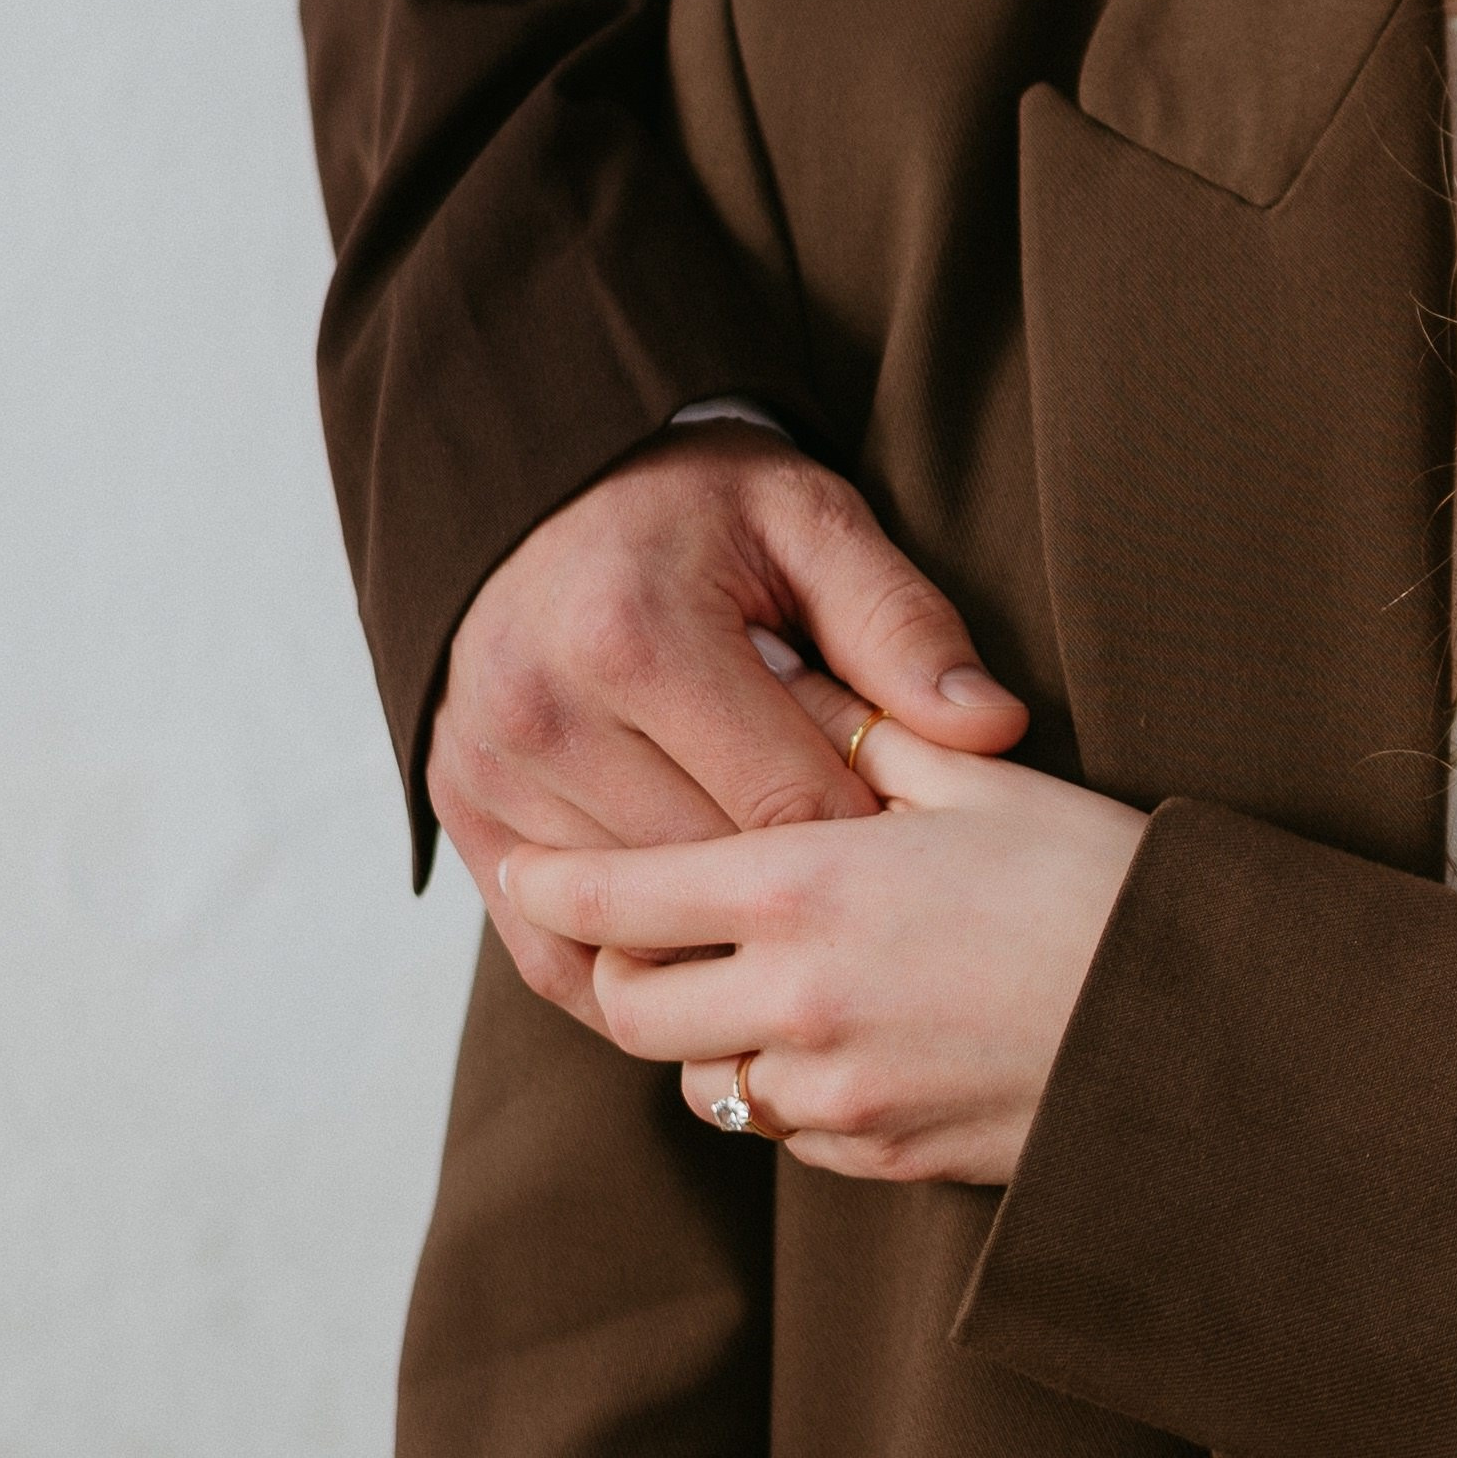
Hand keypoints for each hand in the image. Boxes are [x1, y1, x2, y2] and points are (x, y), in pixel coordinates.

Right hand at [430, 427, 1026, 1026]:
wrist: (529, 486)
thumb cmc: (689, 505)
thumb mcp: (808, 522)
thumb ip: (900, 624)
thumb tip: (995, 730)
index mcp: (637, 639)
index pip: (791, 814)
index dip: (870, 847)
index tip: (914, 848)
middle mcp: (545, 716)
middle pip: (710, 886)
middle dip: (797, 900)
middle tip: (863, 898)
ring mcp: (489, 774)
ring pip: (635, 931)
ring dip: (716, 940)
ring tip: (787, 925)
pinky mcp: (461, 814)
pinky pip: (551, 956)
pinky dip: (630, 972)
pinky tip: (697, 954)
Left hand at [502, 673, 1146, 1183]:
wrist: (1213, 1029)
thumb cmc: (1100, 880)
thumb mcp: (976, 780)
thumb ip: (860, 738)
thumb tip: (780, 683)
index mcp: (805, 892)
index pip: (618, 899)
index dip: (556, 885)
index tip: (526, 868)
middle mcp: (798, 1006)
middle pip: (634, 1013)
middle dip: (618, 973)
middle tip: (636, 935)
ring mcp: (841, 1096)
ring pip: (710, 1084)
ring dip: (712, 1040)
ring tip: (758, 986)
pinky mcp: (890, 1158)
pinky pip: (795, 1134)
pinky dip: (793, 1092)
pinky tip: (849, 1040)